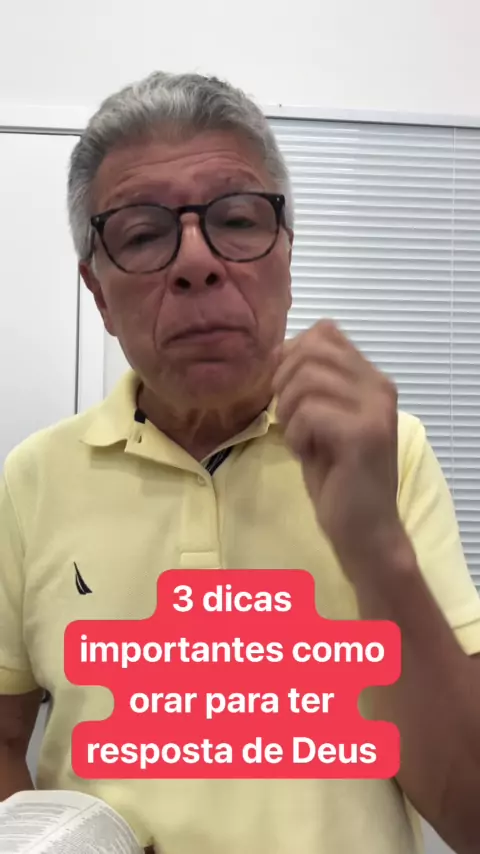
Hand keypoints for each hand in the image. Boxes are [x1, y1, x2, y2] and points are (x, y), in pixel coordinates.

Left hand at [273, 320, 402, 578]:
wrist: (364, 529)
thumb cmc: (337, 476)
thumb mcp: (319, 419)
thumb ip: (309, 382)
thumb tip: (279, 349)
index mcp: (371, 378)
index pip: (324, 331)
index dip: (291, 355)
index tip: (286, 391)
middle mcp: (379, 386)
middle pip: (311, 349)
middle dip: (284, 382)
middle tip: (289, 419)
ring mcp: (375, 408)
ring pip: (306, 379)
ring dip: (288, 411)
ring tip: (300, 439)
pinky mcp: (364, 433)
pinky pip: (309, 412)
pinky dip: (296, 435)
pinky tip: (307, 454)